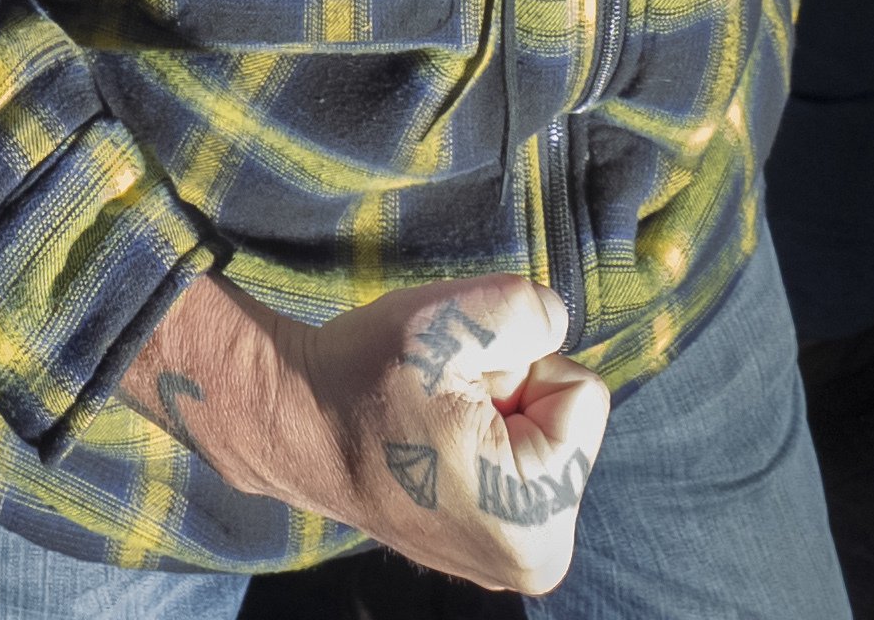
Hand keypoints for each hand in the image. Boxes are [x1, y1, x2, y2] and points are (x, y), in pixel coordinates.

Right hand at [117, 269, 610, 591]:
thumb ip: (533, 311)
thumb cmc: (364, 377)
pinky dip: (480, 434)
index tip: (455, 385)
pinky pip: (516, 457)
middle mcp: (533, 561)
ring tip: (431, 420)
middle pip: (567, 420)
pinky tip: (429, 439)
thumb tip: (555, 326)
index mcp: (539, 525)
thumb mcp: (450, 320)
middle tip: (441, 401)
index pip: (582, 392)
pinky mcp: (485, 541)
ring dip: (494, 409)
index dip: (518, 367)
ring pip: (541, 434)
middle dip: (512, 392)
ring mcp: (508, 557)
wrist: (291, 419)